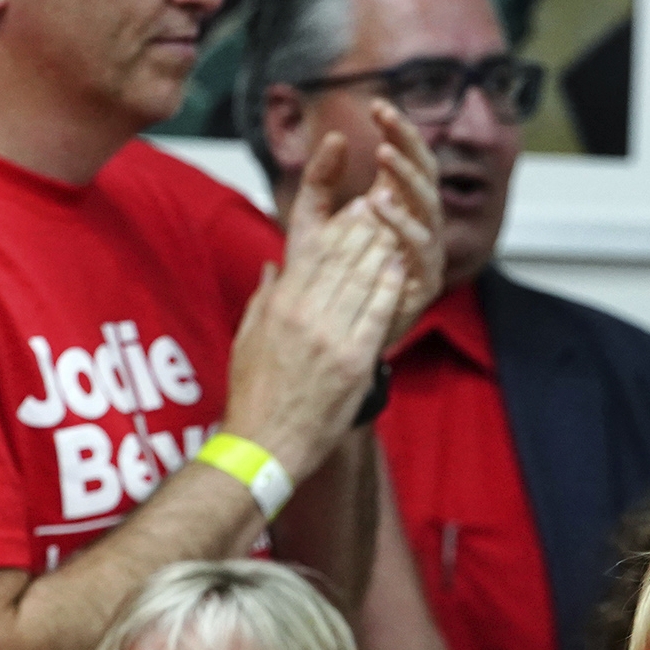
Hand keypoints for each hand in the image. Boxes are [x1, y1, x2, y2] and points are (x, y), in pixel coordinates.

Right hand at [223, 162, 411, 480]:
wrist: (265, 446)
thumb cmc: (253, 396)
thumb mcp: (247, 339)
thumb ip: (262, 298)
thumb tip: (272, 266)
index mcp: (278, 306)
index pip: (313, 252)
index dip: (338, 226)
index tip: (355, 207)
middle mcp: (304, 315)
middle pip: (342, 258)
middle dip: (365, 227)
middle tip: (383, 203)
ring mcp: (330, 337)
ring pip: (362, 279)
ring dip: (382, 247)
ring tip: (397, 225)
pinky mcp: (353, 361)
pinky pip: (377, 313)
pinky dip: (390, 286)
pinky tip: (401, 266)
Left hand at [313, 100, 444, 335]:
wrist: (331, 341)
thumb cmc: (327, 284)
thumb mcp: (312, 225)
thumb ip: (320, 183)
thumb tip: (335, 138)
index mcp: (398, 206)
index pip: (405, 158)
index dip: (397, 131)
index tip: (377, 103)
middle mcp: (417, 224)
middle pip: (424, 172)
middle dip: (407, 142)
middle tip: (387, 117)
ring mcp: (425, 253)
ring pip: (428, 205)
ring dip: (406, 177)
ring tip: (384, 154)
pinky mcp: (424, 282)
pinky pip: (422, 248)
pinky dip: (404, 226)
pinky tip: (382, 206)